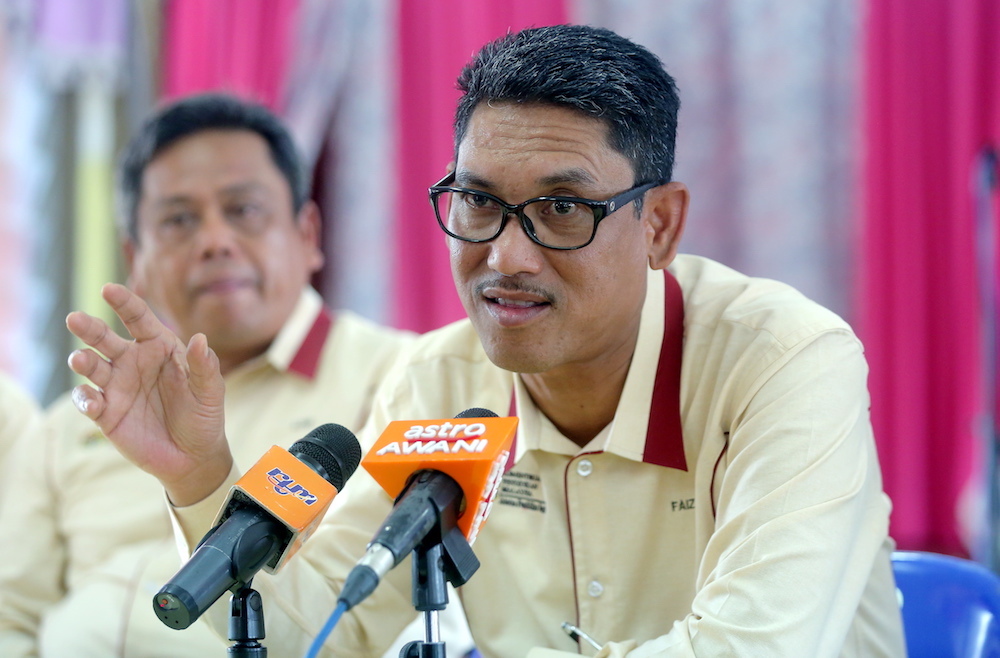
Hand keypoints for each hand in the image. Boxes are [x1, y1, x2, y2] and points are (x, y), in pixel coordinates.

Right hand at [66, 283, 232, 505]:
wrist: (193, 457)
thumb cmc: (204, 416)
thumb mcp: (210, 391)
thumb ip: (205, 366)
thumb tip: (199, 338)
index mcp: (159, 348)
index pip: (138, 319)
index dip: (124, 303)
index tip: (109, 289)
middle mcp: (133, 362)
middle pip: (105, 339)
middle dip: (89, 328)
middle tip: (75, 319)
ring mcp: (116, 386)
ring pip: (91, 367)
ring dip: (83, 361)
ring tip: (80, 359)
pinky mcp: (106, 413)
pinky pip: (88, 401)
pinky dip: (85, 399)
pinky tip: (92, 401)